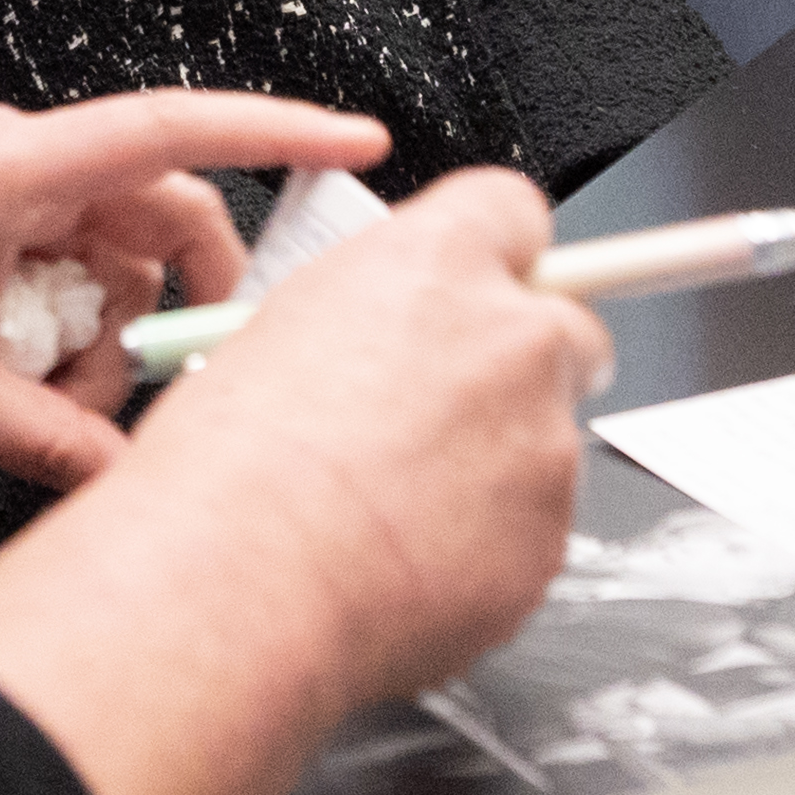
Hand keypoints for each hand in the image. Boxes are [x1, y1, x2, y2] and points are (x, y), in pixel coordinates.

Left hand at [0, 92, 393, 493]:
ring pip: (96, 260)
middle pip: (153, 219)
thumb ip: (43, 445)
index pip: (183, 132)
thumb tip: (136, 493)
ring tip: (52, 422)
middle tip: (179, 393)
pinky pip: (42, 273)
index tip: (368, 141)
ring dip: (102, 339)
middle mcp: (15, 164)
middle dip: (180, 305)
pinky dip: (51, 336)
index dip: (282, 134)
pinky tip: (10, 402)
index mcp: (22, 169)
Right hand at [117, 169, 606, 695]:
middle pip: (563, 329)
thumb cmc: (231, 463)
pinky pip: (536, 530)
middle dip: (517, 367)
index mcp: (437, 262)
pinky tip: (407, 559)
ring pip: (548, 440)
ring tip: (393, 506)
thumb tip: (392, 331)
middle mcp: (510, 338)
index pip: (513, 212)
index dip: (493, 256)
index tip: (476, 288)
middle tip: (439, 414)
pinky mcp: (551, 541)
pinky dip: (489, 544)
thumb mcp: (283, 326)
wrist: (242, 581)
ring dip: (495, 464)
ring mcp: (543, 444)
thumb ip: (376, 309)